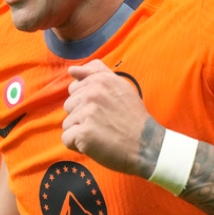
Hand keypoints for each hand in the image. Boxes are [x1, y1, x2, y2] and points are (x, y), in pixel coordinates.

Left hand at [63, 59, 153, 177]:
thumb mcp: (120, 86)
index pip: (74, 89)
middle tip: (103, 124)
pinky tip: (94, 145)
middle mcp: (92, 93)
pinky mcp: (84, 133)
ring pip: (67, 123)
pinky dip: (78, 145)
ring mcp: (87, 113)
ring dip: (80, 131)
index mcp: (100, 80)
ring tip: (100, 134)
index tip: (102, 110)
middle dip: (82, 116)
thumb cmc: (133, 117)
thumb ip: (95, 73)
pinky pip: (67, 139)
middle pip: (69, 106)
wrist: (146, 145)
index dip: (86, 102)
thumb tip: (71, 69)